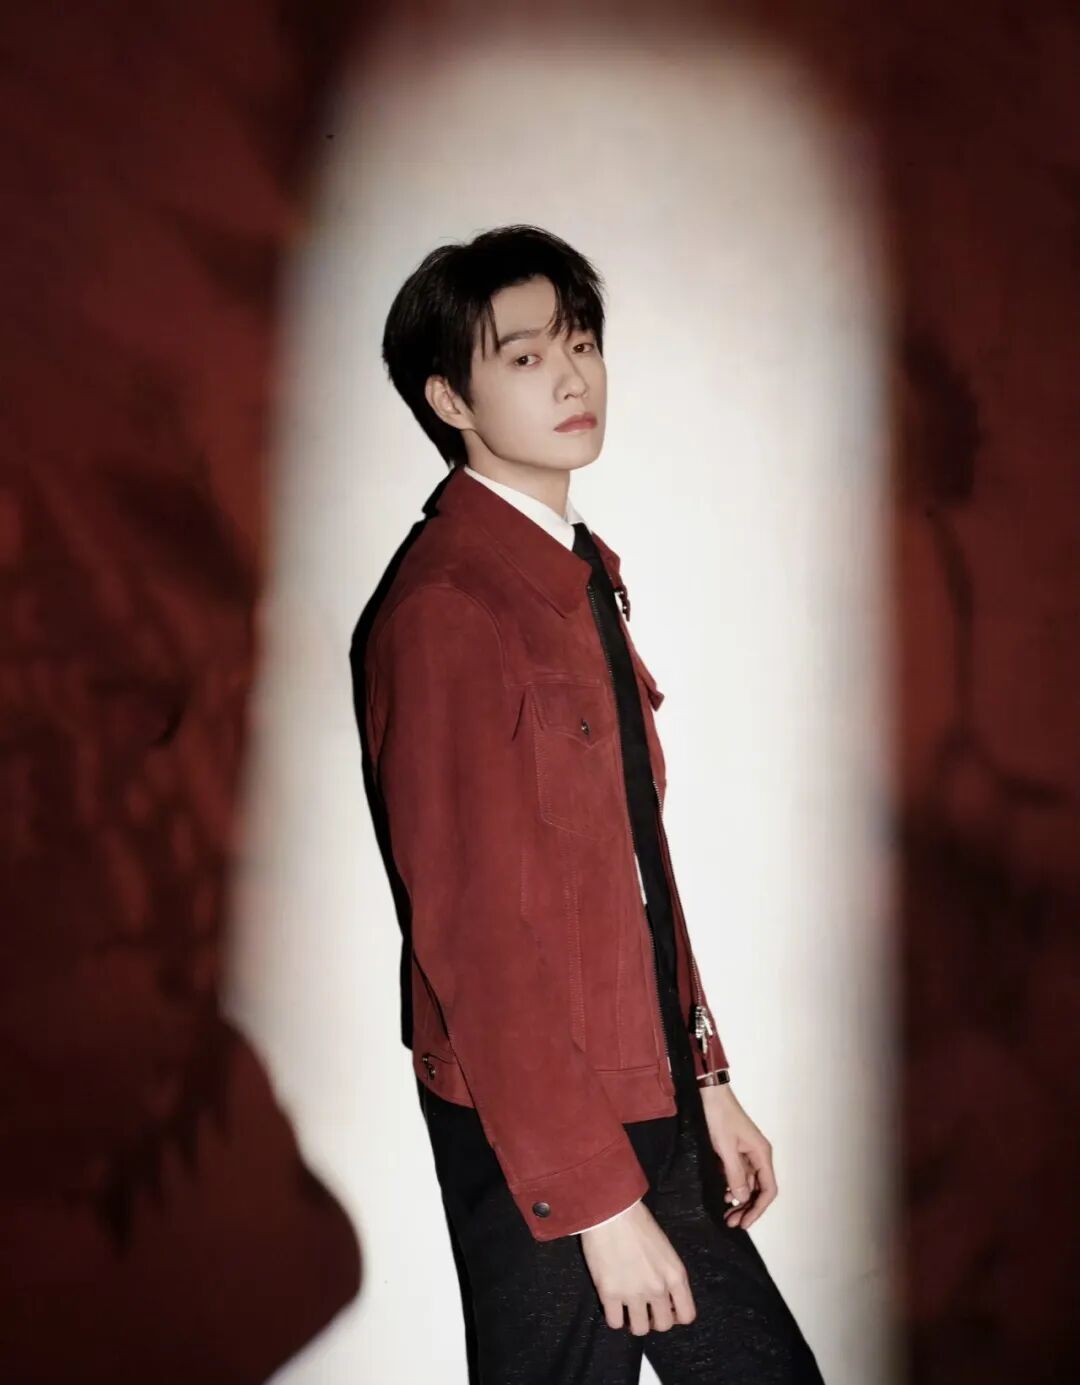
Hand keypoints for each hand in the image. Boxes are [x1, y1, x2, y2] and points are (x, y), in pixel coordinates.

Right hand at [579, 1199, 695, 1335]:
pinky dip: (614, 1317)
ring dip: (633, 1321)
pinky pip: (614, 1322)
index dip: (676, 1316)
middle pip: (663, 1325)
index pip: (687, 1315)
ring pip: (639, 1329)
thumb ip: (667, 1273)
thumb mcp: (665, 1249)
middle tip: (644, 1308)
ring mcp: (634, 1293)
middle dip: (654, 1319)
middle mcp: (658, 1288)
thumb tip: (663, 1294)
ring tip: (627, 1307)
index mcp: (675, 1275)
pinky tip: (612, 1304)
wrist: (611, 1210)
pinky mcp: (609, 1293)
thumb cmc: (638, 1222)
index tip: (665, 1308)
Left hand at [699, 1084, 776, 1229]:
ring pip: (748, 1184)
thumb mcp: (725, 1148)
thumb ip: (735, 1174)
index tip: (744, 1222)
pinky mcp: (736, 1151)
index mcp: (762, 1155)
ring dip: (739, 1199)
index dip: (758, 1209)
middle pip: (759, 1190)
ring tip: (725, 1213)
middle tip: (730, 1222)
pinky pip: (738, 1174)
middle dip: (747, 1207)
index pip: (768, 1190)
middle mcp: (759, 1156)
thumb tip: (742, 1198)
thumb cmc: (720, 1117)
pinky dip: (732, 1186)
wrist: (711, 1094)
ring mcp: (748, 1153)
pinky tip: (723, 1193)